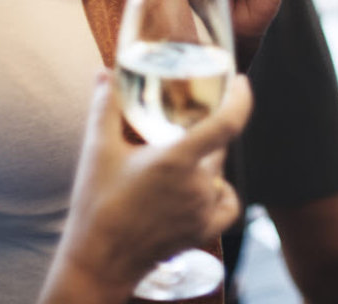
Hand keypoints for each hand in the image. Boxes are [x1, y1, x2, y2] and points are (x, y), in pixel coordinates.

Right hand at [40, 70, 250, 303]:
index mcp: (176, 160)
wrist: (96, 265)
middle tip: (187, 123)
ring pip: (219, 174)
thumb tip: (103, 73)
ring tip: (182, 157)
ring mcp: (201, 211)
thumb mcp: (97, 151)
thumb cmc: (96, 207)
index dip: (241, 98)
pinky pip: (227, 205)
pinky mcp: (201, 232)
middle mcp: (196, 185)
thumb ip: (104, 107)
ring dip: (207, 162)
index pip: (228, 123)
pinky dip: (221, 194)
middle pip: (218, 146)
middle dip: (206, 132)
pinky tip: (206, 189)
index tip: (240, 82)